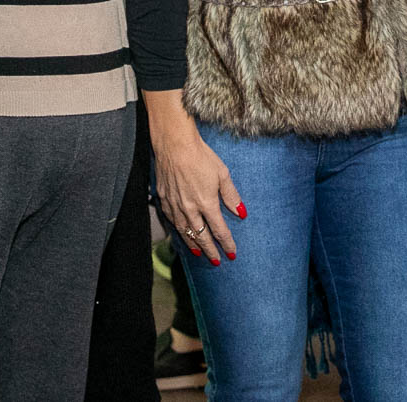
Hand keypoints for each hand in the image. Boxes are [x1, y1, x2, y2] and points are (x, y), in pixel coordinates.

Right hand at [150, 111, 243, 267]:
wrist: (174, 145)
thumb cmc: (201, 156)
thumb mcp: (222, 173)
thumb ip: (231, 195)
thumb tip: (242, 212)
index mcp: (207, 203)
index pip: (219, 231)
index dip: (227, 244)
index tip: (232, 253)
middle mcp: (190, 209)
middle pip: (201, 237)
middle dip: (211, 251)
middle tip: (217, 261)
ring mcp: (175, 206)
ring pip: (185, 232)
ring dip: (194, 245)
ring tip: (200, 253)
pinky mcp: (164, 200)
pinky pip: (172, 222)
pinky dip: (179, 232)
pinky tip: (182, 234)